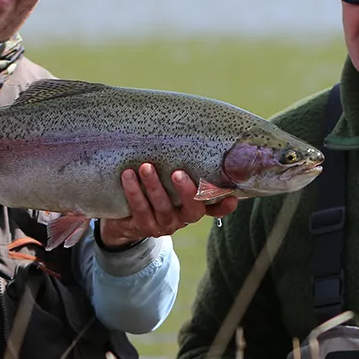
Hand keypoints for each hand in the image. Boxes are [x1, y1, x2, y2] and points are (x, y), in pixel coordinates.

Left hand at [97, 164, 237, 246]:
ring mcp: (164, 225)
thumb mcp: (169, 182)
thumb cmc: (154, 191)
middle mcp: (183, 219)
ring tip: (145, 167)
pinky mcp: (143, 227)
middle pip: (192, 209)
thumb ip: (182, 167)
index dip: (225, 206)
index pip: (215, 208)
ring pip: (163, 208)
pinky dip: (134, 192)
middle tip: (177, 173)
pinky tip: (127, 175)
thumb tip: (188, 132)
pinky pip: (140, 209)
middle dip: (186, 191)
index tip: (232, 197)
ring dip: (154, 187)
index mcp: (194, 206)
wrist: (126, 219)